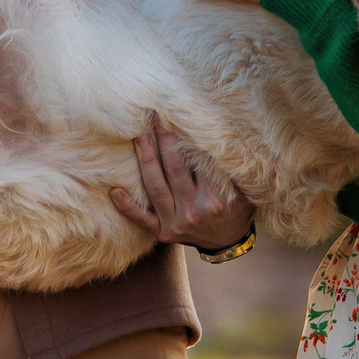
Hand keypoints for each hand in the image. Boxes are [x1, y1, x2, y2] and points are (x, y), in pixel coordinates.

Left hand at [109, 114, 252, 249]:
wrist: (228, 242)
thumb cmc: (236, 208)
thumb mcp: (244, 189)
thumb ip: (232, 168)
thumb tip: (220, 135)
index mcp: (217, 199)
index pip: (199, 162)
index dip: (188, 138)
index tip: (178, 117)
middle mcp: (195, 212)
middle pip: (174, 170)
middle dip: (164, 141)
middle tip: (156, 118)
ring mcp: (177, 224)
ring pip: (156, 188)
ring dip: (145, 160)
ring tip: (139, 137)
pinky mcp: (163, 233)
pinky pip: (142, 220)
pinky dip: (127, 207)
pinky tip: (115, 190)